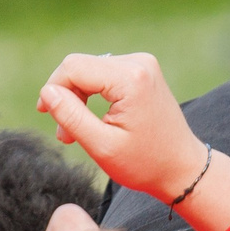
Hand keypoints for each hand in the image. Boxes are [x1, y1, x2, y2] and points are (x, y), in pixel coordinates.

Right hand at [35, 52, 203, 199]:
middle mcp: (138, 62)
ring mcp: (142, 64)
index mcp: (130, 78)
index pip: (73, 68)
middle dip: (66, 96)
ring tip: (76, 131)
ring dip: (77, 97)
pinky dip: (91, 94)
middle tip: (65, 133)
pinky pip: (103, 73)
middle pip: (80, 66)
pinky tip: (90, 118)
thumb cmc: (145, 163)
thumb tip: (47, 92)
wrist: (183, 168)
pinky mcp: (142, 70)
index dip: (53, 89)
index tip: (46, 115)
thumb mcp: (102, 146)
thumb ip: (71, 116)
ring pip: (89, 69)